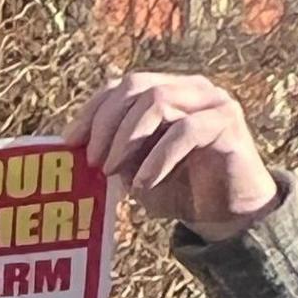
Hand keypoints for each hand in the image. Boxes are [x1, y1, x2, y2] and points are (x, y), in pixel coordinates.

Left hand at [77, 71, 279, 242]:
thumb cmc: (176, 188)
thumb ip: (112, 152)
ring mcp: (212, 101)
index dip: (93, 110)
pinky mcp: (228, 122)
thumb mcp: (133, 169)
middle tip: (91, 162)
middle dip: (105, 123)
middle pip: (136, 86)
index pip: (123, 85)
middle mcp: (190, 88)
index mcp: (167, 92)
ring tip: (113, 172)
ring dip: (127, 138)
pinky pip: (185, 130)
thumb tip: (76, 147)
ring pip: (158, 101)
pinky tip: (143, 183)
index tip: (69, 142)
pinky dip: (157, 157)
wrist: (224, 212)